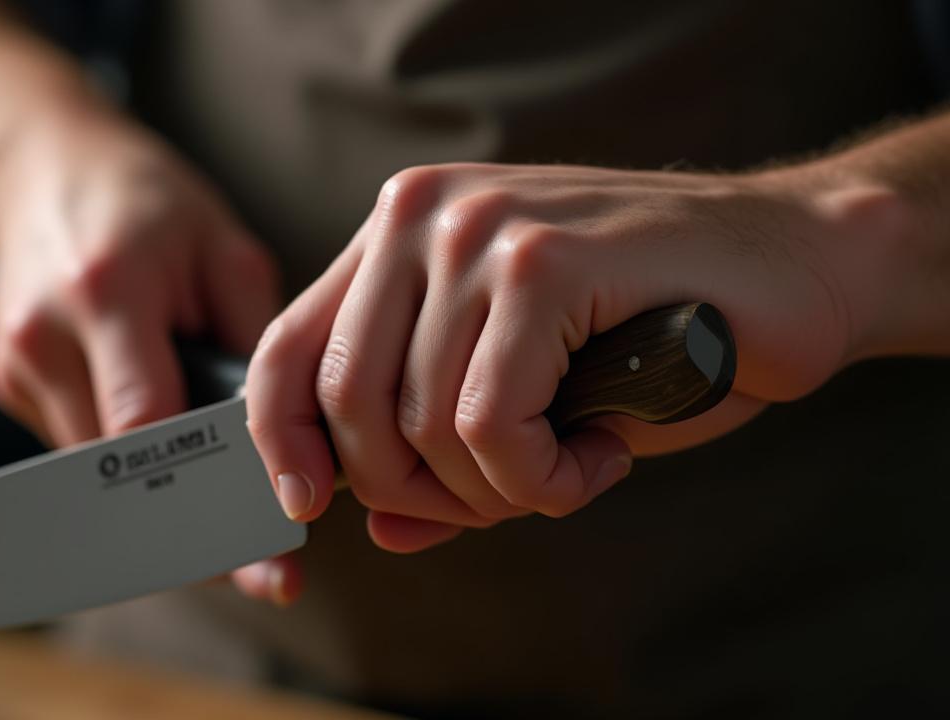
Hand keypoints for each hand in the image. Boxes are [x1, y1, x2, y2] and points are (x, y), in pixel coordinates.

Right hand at [0, 111, 299, 603]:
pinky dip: (129, 473)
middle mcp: (47, 338)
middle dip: (194, 530)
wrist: (37, 165)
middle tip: (265, 573)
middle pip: (120, 474)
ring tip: (233, 525)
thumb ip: (254, 340)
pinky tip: (175, 473)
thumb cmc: (144, 200)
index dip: (209, 500)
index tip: (265, 553)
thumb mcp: (220, 245)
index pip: (151, 426)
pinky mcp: (8, 386)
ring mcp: (17, 368)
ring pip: (97, 478)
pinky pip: (79, 453)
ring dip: (162, 506)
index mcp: (107, 292)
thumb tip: (292, 432)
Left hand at [246, 162, 899, 551]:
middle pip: (346, 401)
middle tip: (504, 493)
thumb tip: (375, 528)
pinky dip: (543, 477)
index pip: (287, 347)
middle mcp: (422, 215)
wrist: (797, 270)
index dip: (280, 441)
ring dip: (501, 489)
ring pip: (424, 425)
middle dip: (415, 486)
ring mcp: (478, 229)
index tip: (305, 507)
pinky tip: (599, 454)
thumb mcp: (525, 398)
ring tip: (573, 460)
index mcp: (400, 234)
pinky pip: (490, 425)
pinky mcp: (541, 262)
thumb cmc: (655, 336)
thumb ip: (441, 456)